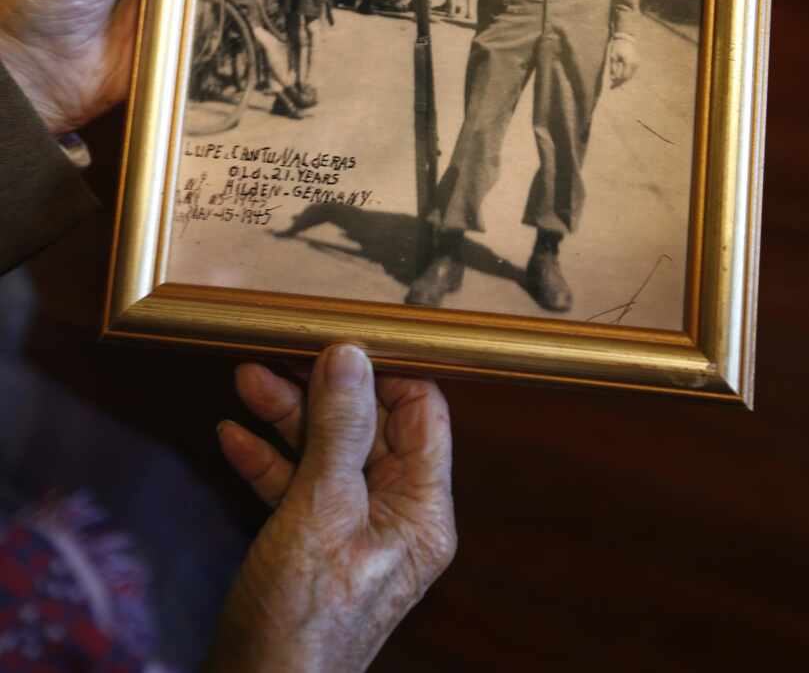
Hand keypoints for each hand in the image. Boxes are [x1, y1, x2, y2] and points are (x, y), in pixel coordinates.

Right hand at [210, 345, 455, 672]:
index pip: (420, 415)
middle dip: (321, 390)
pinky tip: (234, 436)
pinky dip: (269, 459)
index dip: (385, 373)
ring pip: (327, 451)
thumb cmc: (302, 620)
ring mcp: (354, 529)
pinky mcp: (315, 543)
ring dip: (287, 416)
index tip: (341, 341)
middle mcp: (395, 515)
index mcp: (419, 509)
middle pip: (367, 427)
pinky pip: (298, 485)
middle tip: (279, 355)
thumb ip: (338, 430)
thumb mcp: (321, 510)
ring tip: (247, 379)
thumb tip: (350, 357)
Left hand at [609, 36, 638, 87]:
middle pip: (628, 77)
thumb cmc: (617, 47)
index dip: (618, 82)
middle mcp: (635, 63)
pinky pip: (632, 72)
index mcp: (628, 62)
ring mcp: (637, 63)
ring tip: (615, 85)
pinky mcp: (637, 63)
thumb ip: (613, 68)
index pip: (624, 76)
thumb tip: (613, 78)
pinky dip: (626, 76)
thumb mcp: (612, 57)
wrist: (626, 40)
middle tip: (612, 88)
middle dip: (620, 83)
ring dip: (623, 80)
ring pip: (630, 76)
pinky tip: (620, 79)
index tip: (611, 86)